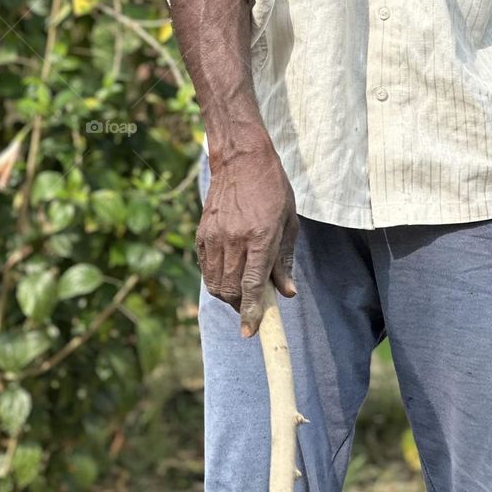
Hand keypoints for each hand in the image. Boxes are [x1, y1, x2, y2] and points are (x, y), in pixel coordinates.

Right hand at [196, 143, 298, 336]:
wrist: (241, 158)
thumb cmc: (273, 188)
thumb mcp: (289, 221)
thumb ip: (285, 259)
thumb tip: (287, 293)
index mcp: (260, 236)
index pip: (253, 285)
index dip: (252, 312)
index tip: (250, 332)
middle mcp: (235, 239)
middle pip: (231, 290)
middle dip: (241, 306)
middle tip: (252, 307)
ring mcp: (215, 236)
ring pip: (215, 283)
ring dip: (228, 296)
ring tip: (241, 292)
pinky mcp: (203, 232)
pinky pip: (206, 268)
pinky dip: (215, 279)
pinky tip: (227, 275)